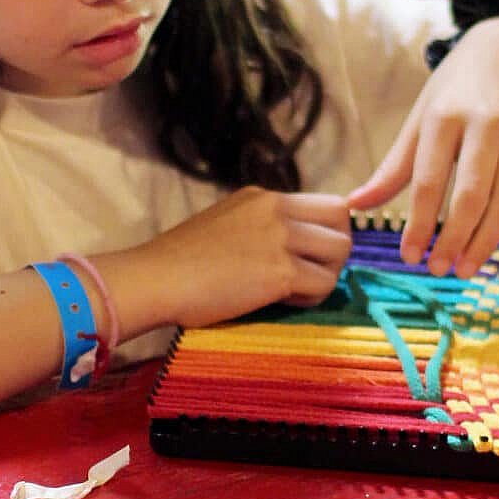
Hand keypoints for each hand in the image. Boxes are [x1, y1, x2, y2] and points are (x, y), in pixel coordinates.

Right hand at [146, 186, 351, 328]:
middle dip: (335, 249)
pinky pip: (323, 284)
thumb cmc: (181, 261)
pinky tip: (282, 301)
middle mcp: (276, 208)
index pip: (325, 202)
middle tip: (312, 272)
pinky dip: (311, 298)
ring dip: (326, 274)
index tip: (311, 254)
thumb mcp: (226, 222)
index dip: (327, 231)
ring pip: (339, 251)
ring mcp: (279, 237)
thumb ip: (260, 224)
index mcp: (263, 196)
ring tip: (296, 290)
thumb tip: (291, 246)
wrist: (157, 278)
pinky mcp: (280, 270)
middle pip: (342, 218)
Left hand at [348, 16, 498, 278]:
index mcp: (445, 116)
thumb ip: (394, 166)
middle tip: (439, 270)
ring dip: (487, 242)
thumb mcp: (422, 116)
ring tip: (467, 268)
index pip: (428, 181)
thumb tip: (355, 205)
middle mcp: (487, 123)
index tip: (409, 256)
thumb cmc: (457, 89)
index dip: (418, 224)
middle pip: (471, 195)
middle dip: (454, 240)